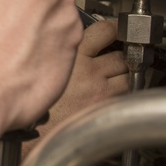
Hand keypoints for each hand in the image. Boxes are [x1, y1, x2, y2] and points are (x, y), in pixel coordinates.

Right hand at [21, 19, 128, 161]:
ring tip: (110, 79)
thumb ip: (62, 52)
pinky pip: (126, 94)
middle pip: (121, 54)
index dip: (113, 29)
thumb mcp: (45, 68)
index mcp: (72, 55)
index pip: (106, 30)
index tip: (114, 30)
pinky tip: (108, 95)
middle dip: (119, 56)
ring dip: (123, 74)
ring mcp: (102, 91)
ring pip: (128, 74)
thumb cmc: (37, 105)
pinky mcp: (107, 108)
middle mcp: (90, 71)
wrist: (36, 136)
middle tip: (112, 59)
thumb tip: (75, 41)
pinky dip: (122, 92)